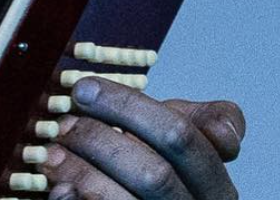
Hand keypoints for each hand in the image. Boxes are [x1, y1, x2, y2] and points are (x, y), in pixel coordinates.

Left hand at [42, 78, 245, 198]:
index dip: (129, 107)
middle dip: (102, 141)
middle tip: (65, 124)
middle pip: (154, 173)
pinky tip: (59, 189)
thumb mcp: (195, 141)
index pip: (180, 136)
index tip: (85, 89)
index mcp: (218, 185)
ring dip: (82, 174)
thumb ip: (209, 122)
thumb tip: (227, 138)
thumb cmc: (169, 176)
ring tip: (53, 154)